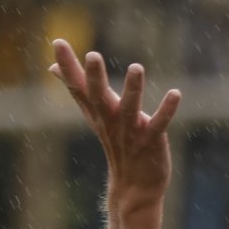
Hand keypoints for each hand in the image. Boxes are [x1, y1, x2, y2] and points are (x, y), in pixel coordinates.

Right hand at [49, 39, 180, 218]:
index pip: (77, 86)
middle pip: (98, 97)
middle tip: (93, 55)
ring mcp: (130, 132)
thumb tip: (52, 68)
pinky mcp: (151, 141)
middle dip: (95, 77)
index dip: (67, 65)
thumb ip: (76, 89)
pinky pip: (158, 125)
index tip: (58, 42)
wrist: (134, 187)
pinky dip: (166, 110)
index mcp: (96, 112)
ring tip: (137, 67)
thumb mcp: (94, 114)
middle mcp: (109, 120)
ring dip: (134, 90)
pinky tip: (175, 93)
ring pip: (130, 109)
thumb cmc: (116, 142)